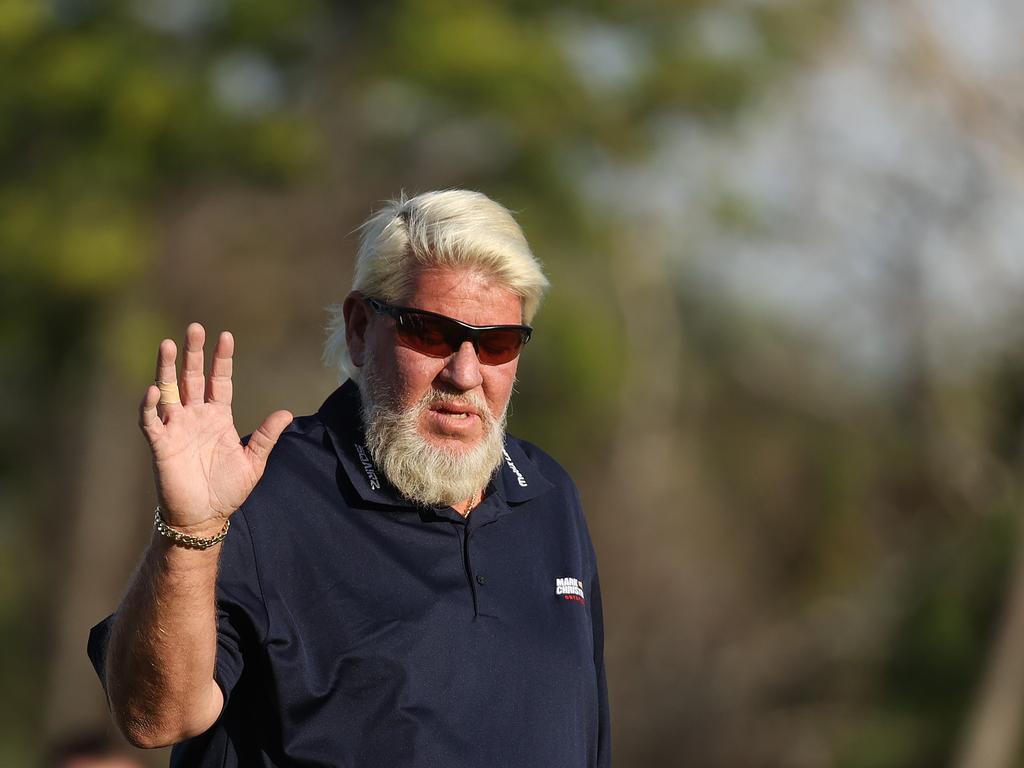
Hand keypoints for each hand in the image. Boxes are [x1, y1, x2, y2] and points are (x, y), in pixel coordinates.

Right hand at [139, 323, 292, 533]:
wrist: (204, 517)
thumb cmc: (228, 490)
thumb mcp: (253, 461)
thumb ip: (265, 436)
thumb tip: (286, 412)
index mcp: (218, 417)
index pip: (219, 380)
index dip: (221, 359)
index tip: (225, 335)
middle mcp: (195, 416)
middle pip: (192, 378)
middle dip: (194, 353)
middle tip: (195, 328)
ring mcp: (176, 428)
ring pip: (168, 391)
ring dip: (167, 369)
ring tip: (169, 344)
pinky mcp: (161, 444)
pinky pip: (151, 421)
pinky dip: (150, 405)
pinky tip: (154, 389)